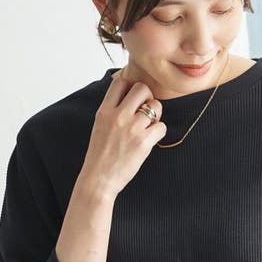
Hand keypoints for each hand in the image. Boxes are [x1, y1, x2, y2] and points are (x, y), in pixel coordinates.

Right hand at [80, 73, 168, 197]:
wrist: (99, 179)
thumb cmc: (99, 156)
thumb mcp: (99, 126)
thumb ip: (112, 111)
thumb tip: (129, 100)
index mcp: (104, 111)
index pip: (120, 82)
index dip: (130, 87)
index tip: (133, 98)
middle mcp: (118, 116)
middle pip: (142, 88)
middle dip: (147, 97)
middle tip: (145, 111)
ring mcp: (132, 128)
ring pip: (156, 106)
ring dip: (156, 115)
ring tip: (148, 127)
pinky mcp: (143, 142)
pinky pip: (162, 127)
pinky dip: (159, 132)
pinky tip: (151, 140)